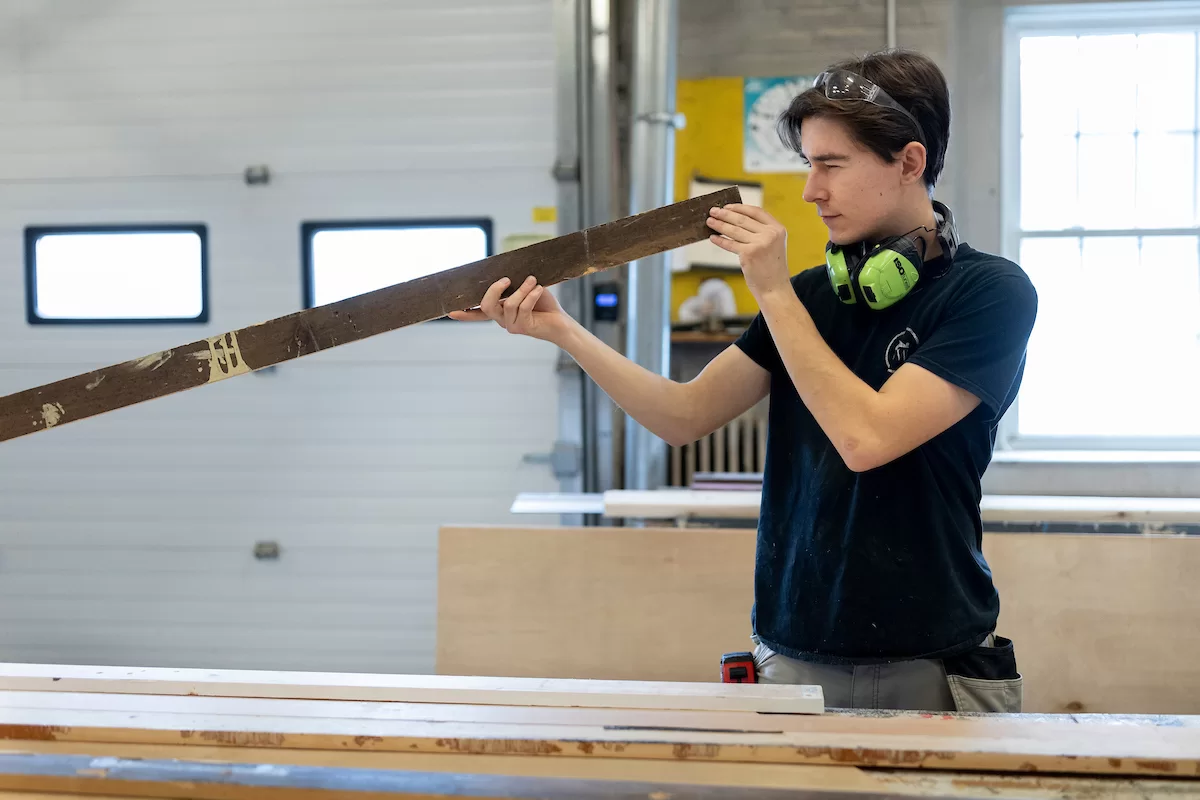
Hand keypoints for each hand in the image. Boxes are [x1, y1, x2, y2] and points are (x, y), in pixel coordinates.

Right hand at [448, 275, 567, 343]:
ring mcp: (512, 325)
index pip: (478, 313)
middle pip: (487, 306)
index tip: (450, 311)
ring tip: (533, 280)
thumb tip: (507, 268)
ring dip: (522, 289)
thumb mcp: (525, 288)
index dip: (465, 313)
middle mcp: (503, 320)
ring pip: (508, 304)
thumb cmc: (543, 303)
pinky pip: (524, 308)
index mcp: (500, 311)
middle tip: (507, 279)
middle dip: (494, 290)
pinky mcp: (525, 327)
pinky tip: (539, 289)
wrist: (561, 321)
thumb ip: (513, 283)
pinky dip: (531, 295)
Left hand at [706, 204, 789, 299]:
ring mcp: (759, 244)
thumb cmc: (771, 268)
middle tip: (712, 211)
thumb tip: (736, 219)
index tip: (727, 206)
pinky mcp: (749, 254)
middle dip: (725, 214)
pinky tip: (713, 237)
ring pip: (734, 230)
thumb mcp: (773, 245)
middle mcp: (770, 234)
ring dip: (719, 225)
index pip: (756, 211)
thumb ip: (761, 231)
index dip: (739, 208)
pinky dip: (720, 240)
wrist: (775, 288)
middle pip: (742, 219)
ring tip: (709, 222)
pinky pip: (730, 244)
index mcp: (778, 229)